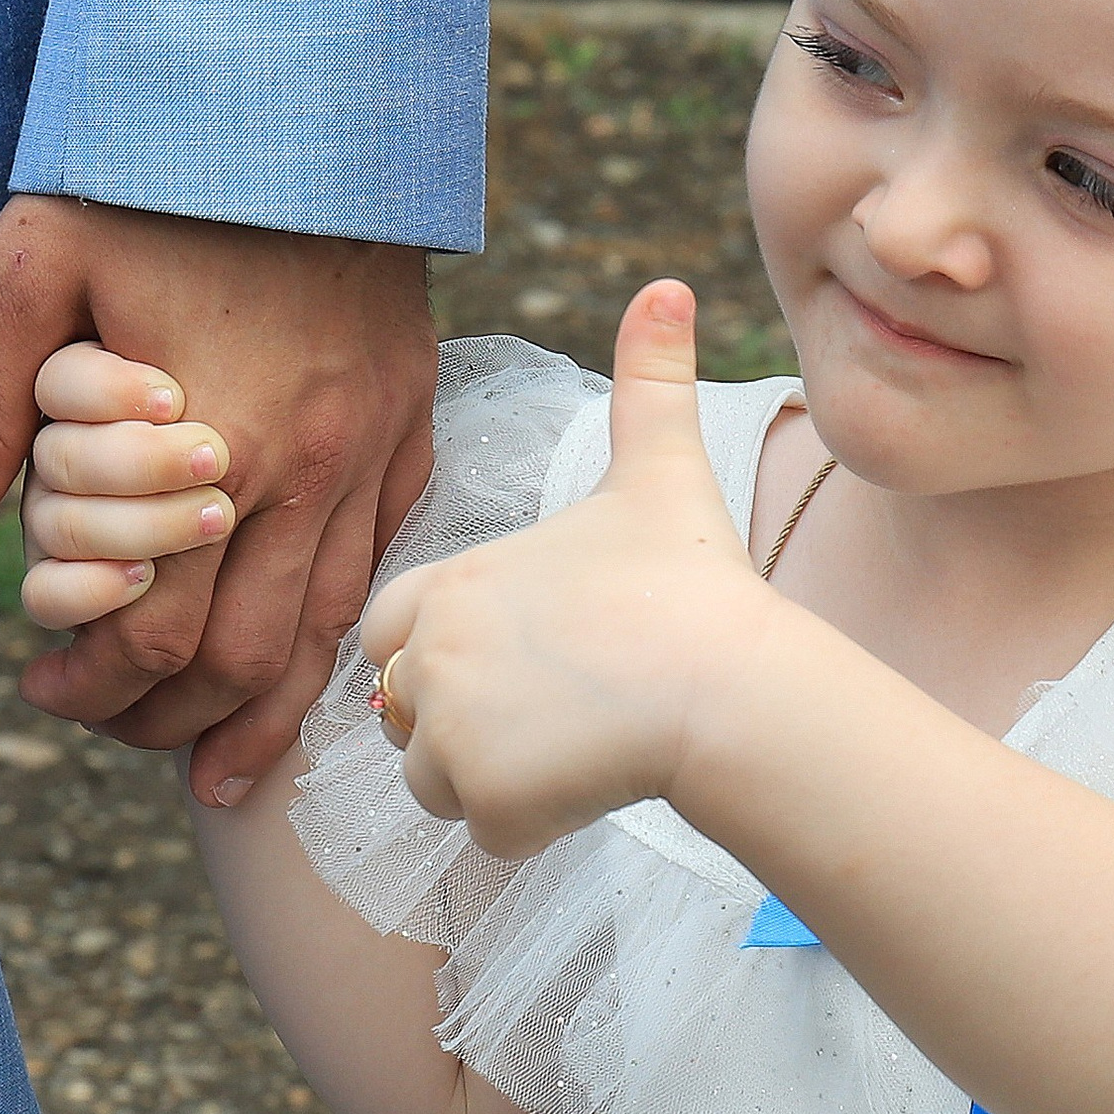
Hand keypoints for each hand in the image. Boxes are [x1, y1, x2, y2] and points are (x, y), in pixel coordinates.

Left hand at [0, 197, 438, 802]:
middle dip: (168, 719)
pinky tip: (302, 672)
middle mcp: (306, 471)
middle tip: (110, 730)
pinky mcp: (407, 429)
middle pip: (242, 657)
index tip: (45, 689)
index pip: (155, 630)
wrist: (308, 101)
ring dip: (263, 712)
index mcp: (214, 447)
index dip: (94, 685)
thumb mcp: (33, 264)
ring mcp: (370, 454)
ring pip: (327, 633)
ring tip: (213, 765)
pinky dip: (337, 641)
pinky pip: (380, 570)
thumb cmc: (155, 176)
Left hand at [362, 282, 769, 853]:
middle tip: (563, 706)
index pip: (387, 630)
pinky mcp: (484, 798)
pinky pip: (487, 829)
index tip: (531, 653)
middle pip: (407, 713)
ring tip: (584, 742)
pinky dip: (534, 821)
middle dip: (468, 721)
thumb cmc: (691, 581)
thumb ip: (649, 380)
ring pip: (438, 779)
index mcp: (447, 581)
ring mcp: (449, 730)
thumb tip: (669, 284)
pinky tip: (597, 779)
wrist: (726, 684)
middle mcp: (426, 654)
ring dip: (498, 776)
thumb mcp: (660, 469)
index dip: (450, 648)